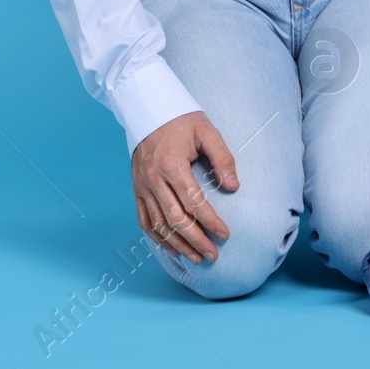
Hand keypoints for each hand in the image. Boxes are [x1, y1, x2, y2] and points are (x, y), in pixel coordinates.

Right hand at [132, 111, 237, 264]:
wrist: (149, 110)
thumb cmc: (182, 120)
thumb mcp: (207, 132)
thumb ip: (223, 158)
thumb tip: (233, 186)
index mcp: (171, 164)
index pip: (194, 202)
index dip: (210, 221)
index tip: (225, 234)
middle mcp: (153, 179)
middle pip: (175, 219)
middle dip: (196, 240)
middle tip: (213, 255)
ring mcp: (142, 186)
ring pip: (158, 224)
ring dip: (177, 244)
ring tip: (196, 258)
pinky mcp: (136, 189)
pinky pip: (144, 220)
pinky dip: (157, 237)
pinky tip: (172, 248)